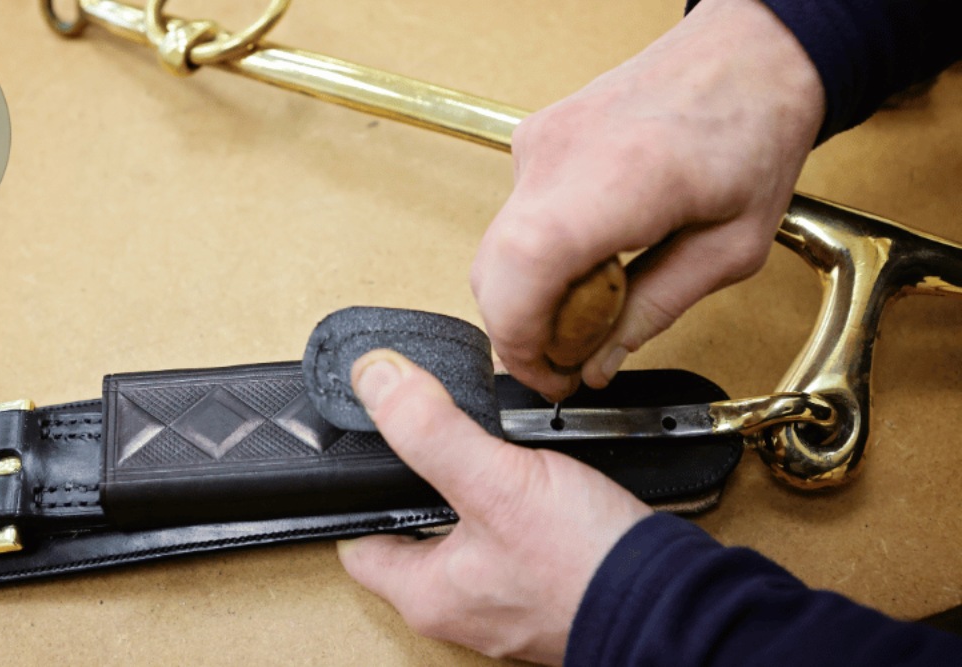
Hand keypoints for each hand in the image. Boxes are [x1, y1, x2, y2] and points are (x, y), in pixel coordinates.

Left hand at [338, 350, 650, 663]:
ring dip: (477, 495)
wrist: (678, 601)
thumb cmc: (587, 563)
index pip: (359, 543)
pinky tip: (540, 482)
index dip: (359, 494)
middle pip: (414, 535)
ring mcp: (506, 603)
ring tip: (492, 456)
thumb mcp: (497, 481)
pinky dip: (520, 510)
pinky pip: (515, 544)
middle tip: (435, 442)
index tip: (366, 453)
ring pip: (467, 537)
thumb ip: (430, 430)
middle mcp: (461, 607)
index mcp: (427, 594)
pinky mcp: (547, 591)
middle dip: (422, 487)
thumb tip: (375, 381)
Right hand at [471, 0, 824, 399]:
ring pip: (496, 252)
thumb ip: (655, 311)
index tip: (551, 376)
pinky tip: (587, 261)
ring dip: (530, 297)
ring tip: (590, 306)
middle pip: (492, 273)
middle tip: (571, 357)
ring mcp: (535, 145)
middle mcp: (559, 157)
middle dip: (522, 333)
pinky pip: (512, 222)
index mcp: (621, 181)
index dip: (520, 341)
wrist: (744, 55)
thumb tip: (596, 365)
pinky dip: (536, 260)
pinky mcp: (530, 142)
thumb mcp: (730, 248)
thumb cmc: (751, 133)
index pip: (521, 273)